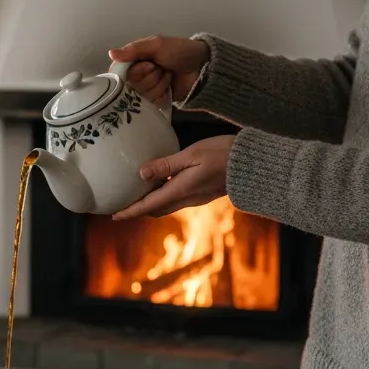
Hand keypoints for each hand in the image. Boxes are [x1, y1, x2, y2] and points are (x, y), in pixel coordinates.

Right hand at [108, 36, 209, 105]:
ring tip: (169, 76)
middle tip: (162, 68)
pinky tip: (169, 89)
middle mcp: (135, 77)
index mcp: (133, 61)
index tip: (150, 65)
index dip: (135, 72)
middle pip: (131, 87)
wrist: (203, 67)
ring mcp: (145, 91)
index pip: (120, 73)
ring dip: (159, 85)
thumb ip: (134, 49)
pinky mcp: (155, 103)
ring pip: (141, 97)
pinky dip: (162, 96)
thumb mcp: (157, 44)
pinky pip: (150, 106)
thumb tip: (110, 54)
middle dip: (151, 77)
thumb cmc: (180, 51)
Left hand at [113, 135, 234, 219]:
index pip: (149, 205)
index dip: (131, 211)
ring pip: (167, 205)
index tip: (114, 214)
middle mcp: (187, 199)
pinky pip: (177, 199)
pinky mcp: (204, 193)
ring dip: (151, 203)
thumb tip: (141, 174)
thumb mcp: (192, 154)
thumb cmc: (223, 154)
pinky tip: (160, 183)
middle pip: (156, 209)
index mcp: (181, 190)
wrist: (253, 164)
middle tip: (122, 204)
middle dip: (138, 209)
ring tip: (137, 194)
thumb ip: (166, 165)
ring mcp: (197, 198)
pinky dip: (164, 196)